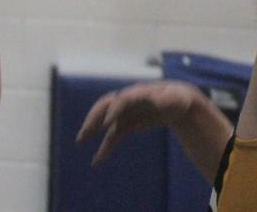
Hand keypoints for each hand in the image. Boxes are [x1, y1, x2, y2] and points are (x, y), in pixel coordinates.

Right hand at [76, 79, 202, 164]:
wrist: (174, 101)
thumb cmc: (176, 98)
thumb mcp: (174, 98)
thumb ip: (164, 100)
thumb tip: (156, 100)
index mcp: (136, 94)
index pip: (120, 100)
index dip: (113, 111)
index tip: (107, 124)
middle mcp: (125, 101)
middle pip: (104, 108)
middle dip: (93, 119)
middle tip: (84, 133)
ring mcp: (123, 113)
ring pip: (103, 122)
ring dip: (91, 130)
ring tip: (80, 141)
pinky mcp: (125, 124)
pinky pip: (111, 137)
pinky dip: (104, 148)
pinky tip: (97, 161)